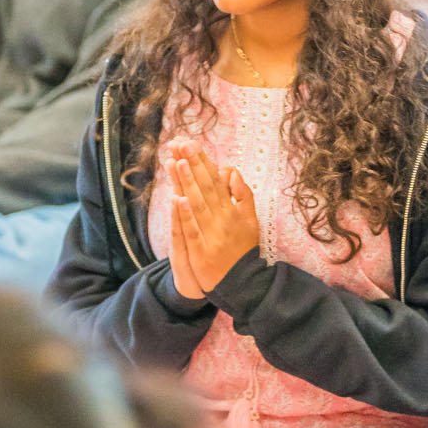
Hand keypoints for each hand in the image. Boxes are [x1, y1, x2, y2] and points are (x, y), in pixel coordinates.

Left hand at [169, 140, 260, 293]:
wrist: (243, 284)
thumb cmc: (243, 249)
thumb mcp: (251, 220)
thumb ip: (243, 195)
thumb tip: (232, 170)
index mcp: (232, 210)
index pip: (215, 180)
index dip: (202, 161)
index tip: (190, 143)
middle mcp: (222, 219)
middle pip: (205, 187)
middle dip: (192, 164)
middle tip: (181, 143)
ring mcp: (212, 235)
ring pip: (197, 204)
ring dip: (188, 183)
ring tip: (177, 162)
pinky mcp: (201, 252)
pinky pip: (192, 230)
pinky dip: (186, 215)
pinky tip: (178, 198)